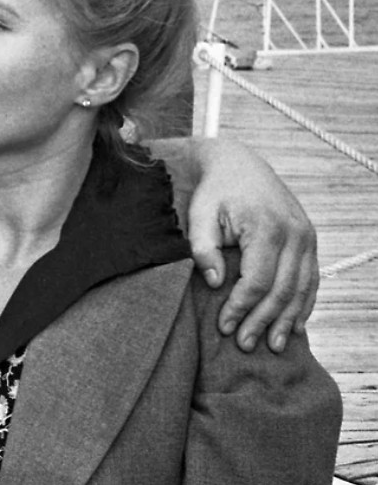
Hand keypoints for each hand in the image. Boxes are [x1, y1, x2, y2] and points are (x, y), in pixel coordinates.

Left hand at [184, 139, 317, 352]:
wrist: (240, 164)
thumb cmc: (215, 191)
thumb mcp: (200, 214)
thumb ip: (203, 248)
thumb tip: (214, 283)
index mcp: (267, 228)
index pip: (257, 281)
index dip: (241, 307)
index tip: (223, 326)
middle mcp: (295, 234)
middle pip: (282, 290)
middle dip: (263, 321)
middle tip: (244, 344)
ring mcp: (307, 237)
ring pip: (301, 289)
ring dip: (287, 320)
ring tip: (273, 346)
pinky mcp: (309, 240)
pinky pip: (311, 279)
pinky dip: (303, 304)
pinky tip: (294, 325)